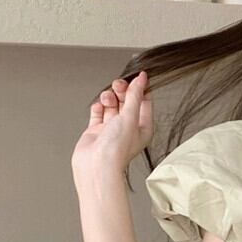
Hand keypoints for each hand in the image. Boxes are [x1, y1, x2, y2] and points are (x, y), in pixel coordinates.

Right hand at [72, 71, 153, 185]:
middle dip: (122, 91)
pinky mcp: (97, 131)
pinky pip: (98, 113)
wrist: (96, 164)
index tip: (137, 77)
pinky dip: (98, 107)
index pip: (144, 102)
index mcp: (143, 127)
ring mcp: (112, 129)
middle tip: (118, 85)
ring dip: (109, 98)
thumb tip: (142, 79)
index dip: (140, 88)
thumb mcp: (130, 116)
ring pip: (112, 105)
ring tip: (107, 100)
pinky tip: (98, 107)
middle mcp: (128, 128)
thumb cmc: (117, 149)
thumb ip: (135, 96)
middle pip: (127, 101)